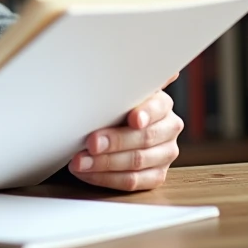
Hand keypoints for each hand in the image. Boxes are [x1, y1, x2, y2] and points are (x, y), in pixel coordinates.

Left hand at [68, 75, 183, 191]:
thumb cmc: (112, 105)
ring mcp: (164, 154)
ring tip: (79, 161)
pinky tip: (86, 172)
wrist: (109, 126)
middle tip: (91, 142)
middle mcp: (168, 128)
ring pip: (137, 163)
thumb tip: (152, 64)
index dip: (145, 113)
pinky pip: (132, 182)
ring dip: (104, 163)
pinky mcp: (156, 176)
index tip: (132, 118)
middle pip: (145, 138)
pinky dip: (106, 178)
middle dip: (115, 141)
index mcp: (162, 104)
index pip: (158, 107)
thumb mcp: (118, 90)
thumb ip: (129, 78)